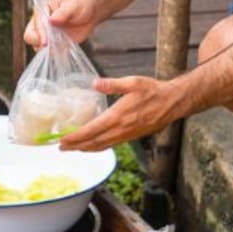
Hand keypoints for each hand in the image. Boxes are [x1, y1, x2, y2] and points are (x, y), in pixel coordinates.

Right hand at [24, 0, 97, 47]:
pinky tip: (64, 49)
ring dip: (48, 49)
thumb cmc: (80, 5)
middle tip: (51, 45)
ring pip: (37, 47)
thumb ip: (63, 12)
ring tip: (61, 45)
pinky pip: (49, 53)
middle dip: (38, 42)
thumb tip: (52, 20)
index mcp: (41, 10)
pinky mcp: (52, 44)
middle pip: (30, 37)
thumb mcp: (73, 6)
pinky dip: (55, 54)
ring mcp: (45, 35)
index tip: (46, 42)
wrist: (89, 15)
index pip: (35, 24)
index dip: (40, 34)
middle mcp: (40, 23)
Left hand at [58, 75, 187, 151]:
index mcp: (118, 116)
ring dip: (85, 149)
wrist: (173, 103)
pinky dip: (98, 147)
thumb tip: (94, 83)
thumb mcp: (133, 82)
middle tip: (59, 148)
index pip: (91, 131)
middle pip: (93, 143)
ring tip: (72, 148)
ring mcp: (126, 135)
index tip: (61, 140)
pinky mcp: (131, 137)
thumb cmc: (153, 90)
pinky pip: (111, 145)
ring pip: (102, 146)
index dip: (75, 138)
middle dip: (75, 147)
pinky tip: (93, 145)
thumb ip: (112, 84)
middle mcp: (121, 129)